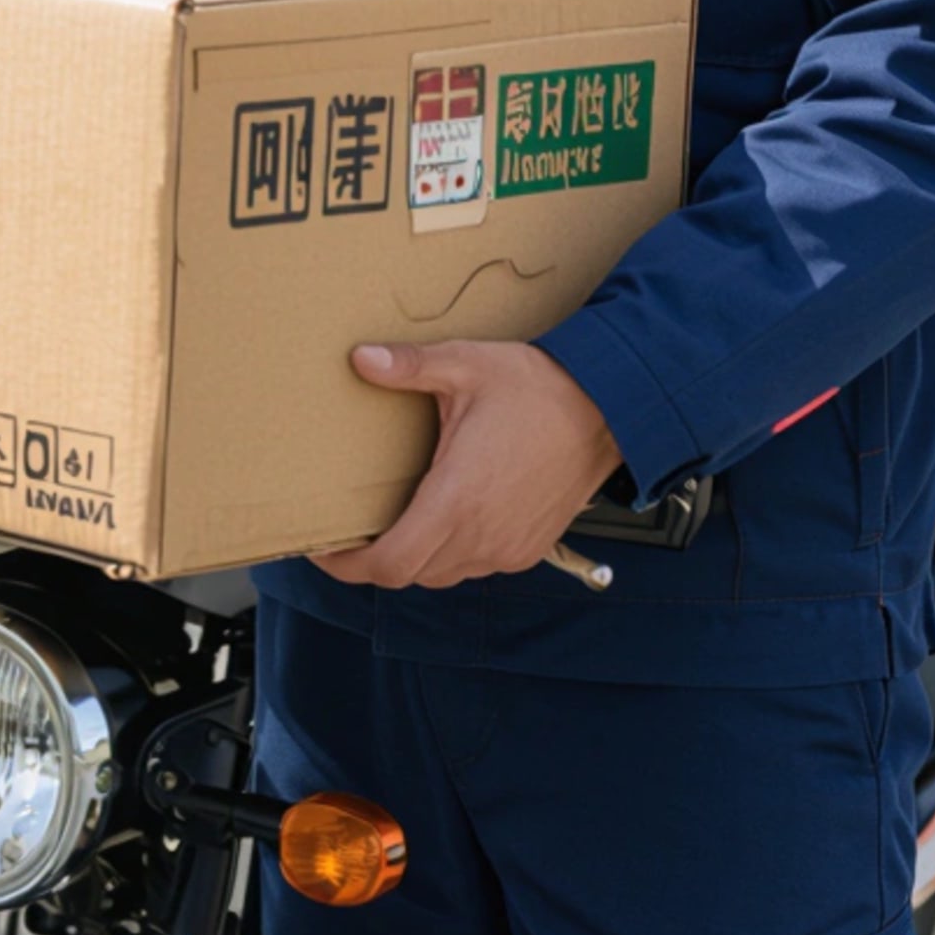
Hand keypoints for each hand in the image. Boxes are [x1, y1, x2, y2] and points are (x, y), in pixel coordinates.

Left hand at [310, 337, 621, 590]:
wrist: (610, 410)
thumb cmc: (539, 388)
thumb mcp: (467, 366)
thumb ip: (409, 367)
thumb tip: (360, 359)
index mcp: (456, 500)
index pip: (388, 564)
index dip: (347, 567)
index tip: (324, 549)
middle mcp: (480, 536)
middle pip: (408, 576)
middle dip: (374, 561)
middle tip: (352, 533)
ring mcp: (507, 548)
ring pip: (441, 575)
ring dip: (415, 558)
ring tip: (397, 522)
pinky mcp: (528, 549)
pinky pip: (475, 567)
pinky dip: (451, 554)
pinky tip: (447, 517)